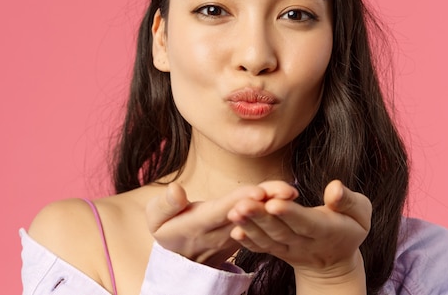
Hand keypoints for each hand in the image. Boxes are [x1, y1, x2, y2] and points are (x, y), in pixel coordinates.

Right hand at [146, 182, 294, 267]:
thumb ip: (165, 205)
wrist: (180, 257)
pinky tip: (286, 196)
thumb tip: (176, 189)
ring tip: (290, 190)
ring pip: (256, 217)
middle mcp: (221, 232)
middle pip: (246, 213)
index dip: (240, 200)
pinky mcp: (244, 233)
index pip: (222, 211)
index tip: (258, 192)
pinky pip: (259, 220)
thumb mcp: (156, 219)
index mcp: (199, 225)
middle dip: (266, 201)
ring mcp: (234, 235)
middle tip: (286, 190)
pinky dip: (272, 208)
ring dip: (273, 205)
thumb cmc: (167, 230)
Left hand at [227, 180, 370, 289]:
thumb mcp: (360, 214)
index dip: (290, 213)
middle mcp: (306, 243)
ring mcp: (290, 249)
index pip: (306, 222)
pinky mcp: (278, 251)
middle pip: (281, 231)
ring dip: (250, 226)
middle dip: (261, 217)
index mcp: (327, 230)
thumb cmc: (348, 229)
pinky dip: (248, 242)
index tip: (274, 202)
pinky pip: (262, 248)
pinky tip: (235, 231)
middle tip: (243, 204)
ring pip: (269, 240)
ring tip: (235, 212)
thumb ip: (348, 201)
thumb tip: (335, 187)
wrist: (335, 263)